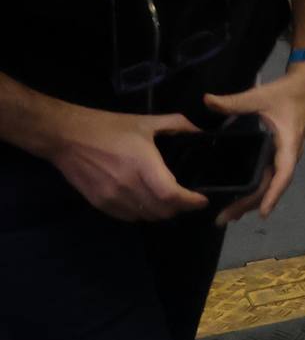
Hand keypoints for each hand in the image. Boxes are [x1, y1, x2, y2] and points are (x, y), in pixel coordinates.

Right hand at [43, 104, 207, 222]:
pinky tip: (147, 203)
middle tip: (188, 200)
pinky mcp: (99, 204)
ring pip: (145, 217)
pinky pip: (127, 217)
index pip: (170, 195)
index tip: (202, 200)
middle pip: (161, 211)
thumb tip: (199, 130)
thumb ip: (177, 124)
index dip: (189, 201)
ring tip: (169, 202)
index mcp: (142, 165)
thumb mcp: (146, 121)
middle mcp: (128, 186)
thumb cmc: (109, 128)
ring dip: (160, 213)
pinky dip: (142, 214)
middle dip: (179, 208)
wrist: (67, 138)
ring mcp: (112, 198)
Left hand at [202, 62, 304, 223]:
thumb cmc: (288, 92)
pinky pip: (272, 176)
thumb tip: (207, 101)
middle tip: (224, 218)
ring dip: (253, 200)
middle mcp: (289, 154)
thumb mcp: (260, 96)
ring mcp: (286, 154)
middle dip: (250, 204)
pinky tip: (243, 195)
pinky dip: (258, 189)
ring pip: (272, 183)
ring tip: (231, 214)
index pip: (283, 174)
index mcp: (288, 143)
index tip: (262, 214)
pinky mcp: (282, 152)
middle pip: (272, 185)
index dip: (273, 194)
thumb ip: (233, 101)